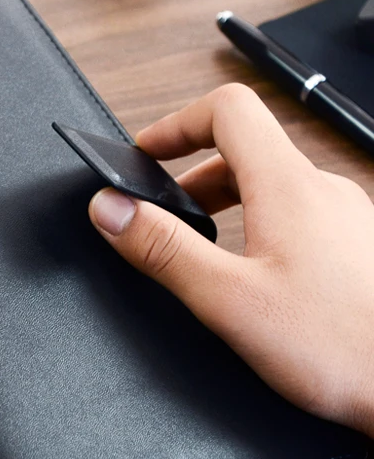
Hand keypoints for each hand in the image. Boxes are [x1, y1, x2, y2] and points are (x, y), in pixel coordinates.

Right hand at [89, 83, 373, 435]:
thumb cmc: (340, 348)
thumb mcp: (228, 299)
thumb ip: (163, 249)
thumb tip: (110, 209)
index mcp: (288, 188)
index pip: (228, 111)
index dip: (176, 124)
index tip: (144, 153)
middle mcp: (322, 191)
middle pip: (245, 150)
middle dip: (191, 175)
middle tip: (160, 214)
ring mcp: (345, 217)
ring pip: (272, 184)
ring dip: (224, 201)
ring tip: (200, 246)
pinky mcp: (355, 246)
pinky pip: (297, 213)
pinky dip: (257, 224)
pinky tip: (251, 273)